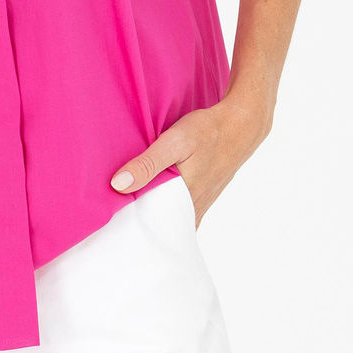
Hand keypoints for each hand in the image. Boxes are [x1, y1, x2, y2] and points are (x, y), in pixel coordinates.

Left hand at [109, 95, 272, 227]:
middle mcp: (193, 207)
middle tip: (118, 223)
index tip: (112, 224)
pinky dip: (170, 213)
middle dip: (142, 226)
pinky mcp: (205, 196)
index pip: (151, 224)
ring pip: (173, 220)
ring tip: (132, 215)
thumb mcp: (175, 142)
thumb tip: (119, 185)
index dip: (131, 225)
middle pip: (162, 225)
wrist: (240, 126)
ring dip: (156, 219)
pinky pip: (184, 214)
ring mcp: (201, 203)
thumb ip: (148, 164)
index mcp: (183, 198)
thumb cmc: (207, 131)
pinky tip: (158, 204)